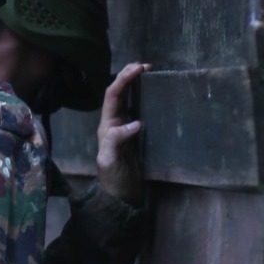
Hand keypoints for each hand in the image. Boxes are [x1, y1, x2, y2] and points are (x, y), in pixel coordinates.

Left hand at [95, 61, 148, 202]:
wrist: (121, 196)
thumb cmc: (113, 180)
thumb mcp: (109, 162)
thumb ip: (115, 141)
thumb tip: (135, 123)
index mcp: (106, 125)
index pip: (112, 96)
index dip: (123, 80)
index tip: (138, 69)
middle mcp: (115, 123)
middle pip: (120, 93)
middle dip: (130, 76)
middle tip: (147, 66)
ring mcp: (126, 128)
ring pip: (130, 100)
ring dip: (138, 85)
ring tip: (152, 73)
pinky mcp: (137, 135)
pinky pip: (141, 111)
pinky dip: (147, 100)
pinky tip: (157, 95)